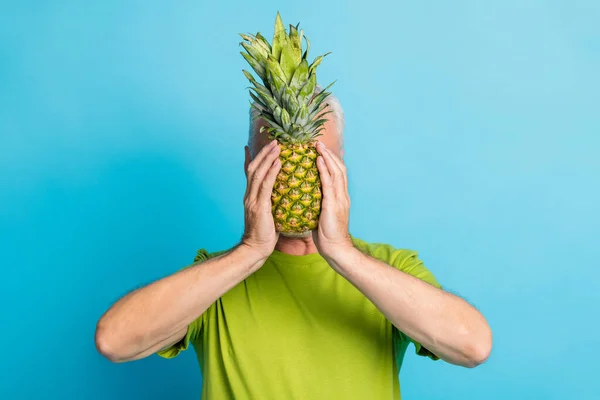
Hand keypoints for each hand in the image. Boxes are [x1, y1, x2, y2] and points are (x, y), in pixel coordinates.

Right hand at [241, 140, 280, 259]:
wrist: (256, 249)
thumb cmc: (264, 234)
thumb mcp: (267, 214)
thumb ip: (270, 203)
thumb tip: (279, 197)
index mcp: (250, 197)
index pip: (250, 173)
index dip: (252, 159)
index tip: (252, 146)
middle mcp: (249, 195)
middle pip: (253, 168)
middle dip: (263, 153)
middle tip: (274, 141)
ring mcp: (252, 200)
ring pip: (258, 173)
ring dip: (268, 158)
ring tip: (277, 146)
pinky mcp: (258, 206)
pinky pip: (266, 185)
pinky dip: (272, 172)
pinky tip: (278, 163)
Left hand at [312, 141, 352, 258]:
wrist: (335, 249)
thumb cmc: (327, 235)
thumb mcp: (322, 215)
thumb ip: (319, 204)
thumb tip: (307, 197)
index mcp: (340, 198)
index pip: (337, 174)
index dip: (330, 161)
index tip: (320, 150)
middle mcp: (342, 195)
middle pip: (339, 168)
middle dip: (329, 154)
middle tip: (317, 142)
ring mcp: (339, 199)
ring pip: (336, 171)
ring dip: (327, 156)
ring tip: (317, 146)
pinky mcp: (333, 204)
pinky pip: (329, 183)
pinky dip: (324, 169)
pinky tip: (318, 160)